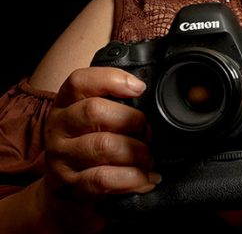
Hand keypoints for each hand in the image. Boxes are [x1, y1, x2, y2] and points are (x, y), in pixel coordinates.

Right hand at [41, 67, 158, 232]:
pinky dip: (133, 178)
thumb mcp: (92, 118)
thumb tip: (148, 95)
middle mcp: (59, 128)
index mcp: (65, 104)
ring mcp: (61, 158)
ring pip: (104, 146)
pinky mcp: (70, 187)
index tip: (139, 88)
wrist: (63, 194)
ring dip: (137, 152)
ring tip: (148, 157)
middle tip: (147, 132)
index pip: (80, 82)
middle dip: (133, 121)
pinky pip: (105, 179)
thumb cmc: (88, 145)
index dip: (112, 79)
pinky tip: (146, 178)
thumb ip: (115, 102)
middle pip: (95, 112)